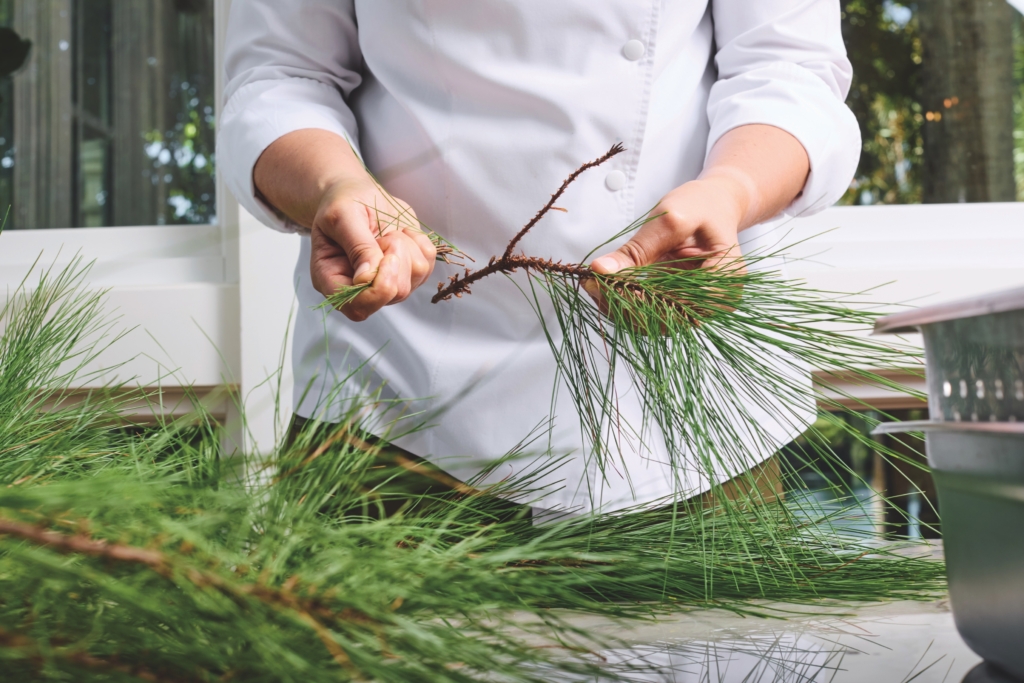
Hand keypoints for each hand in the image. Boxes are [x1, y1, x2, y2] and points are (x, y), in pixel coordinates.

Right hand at [253, 129, 435, 321]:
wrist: (359, 194)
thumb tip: (368, 277)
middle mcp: (360, 287)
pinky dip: (419, 243)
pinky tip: (401, 232)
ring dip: (407, 249)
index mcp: (331, 278)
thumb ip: (357, 246)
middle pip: (393, 294)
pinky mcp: (408, 270)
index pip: (357, 308)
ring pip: (414, 280)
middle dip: (396, 260)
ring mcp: (387, 281)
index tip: (387, 258)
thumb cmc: (342, 203)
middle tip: (385, 236)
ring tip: (389, 233)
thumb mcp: (341, 216)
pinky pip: (428, 264)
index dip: (378, 290)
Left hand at [584, 176, 745, 307]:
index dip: (633, 299)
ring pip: (651, 322)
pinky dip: (626, 302)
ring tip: (595, 281)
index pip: (673, 305)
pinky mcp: (681, 307)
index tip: (597, 281)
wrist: (714, 205)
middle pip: (660, 319)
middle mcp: (715, 304)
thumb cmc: (700, 206)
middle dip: (620, 303)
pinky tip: (608, 285)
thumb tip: (601, 270)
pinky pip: (649, 314)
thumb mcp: (669, 219)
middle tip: (589, 281)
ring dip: (619, 305)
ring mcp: (698, 309)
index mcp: (724, 282)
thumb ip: (637, 248)